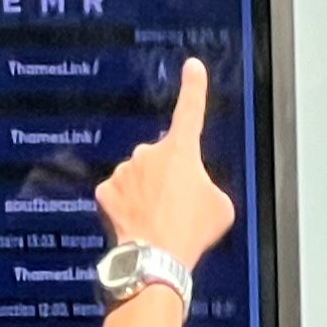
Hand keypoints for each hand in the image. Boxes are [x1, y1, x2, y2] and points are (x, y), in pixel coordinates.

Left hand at [96, 59, 236, 271]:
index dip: (194, 86)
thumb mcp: (220, 205)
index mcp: (182, 149)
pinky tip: (137, 222)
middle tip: (177, 207)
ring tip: (159, 220)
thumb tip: (196, 191)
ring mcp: (125, 171)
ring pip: (138, 176)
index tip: (192, 67)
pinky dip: (127, 206)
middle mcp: (149, 153)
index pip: (191, 108)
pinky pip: (119, 193)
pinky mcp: (107, 191)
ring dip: (147, 193)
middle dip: (168, 177)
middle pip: (162, 158)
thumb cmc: (190, 231)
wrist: (157, 258)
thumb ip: (206, 186)